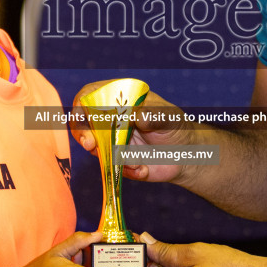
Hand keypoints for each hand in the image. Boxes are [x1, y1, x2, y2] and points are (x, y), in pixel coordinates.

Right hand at [69, 80, 196, 183]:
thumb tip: (137, 116)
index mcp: (119, 98)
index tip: (82, 116)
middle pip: (82, 123)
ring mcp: (110, 140)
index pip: (89, 96)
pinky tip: (143, 169)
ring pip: (95, 148)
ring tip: (136, 162)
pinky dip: (126, 170)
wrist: (185, 155)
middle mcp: (109, 118)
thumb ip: (153, 115)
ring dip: (113, 157)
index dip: (81, 105)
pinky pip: (111, 167)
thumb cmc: (176, 127)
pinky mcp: (116, 160)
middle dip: (84, 135)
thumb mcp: (168, 117)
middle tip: (91, 145)